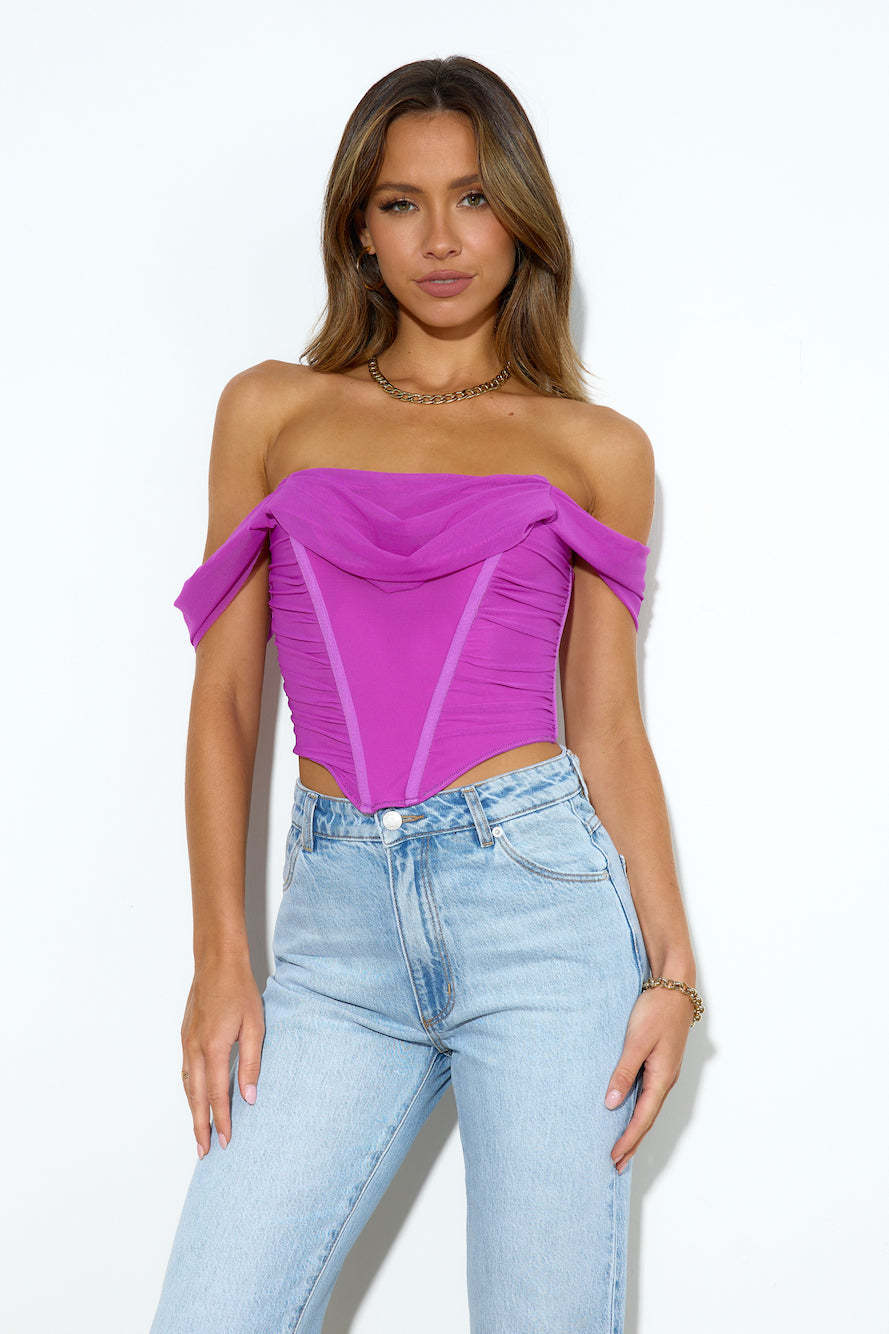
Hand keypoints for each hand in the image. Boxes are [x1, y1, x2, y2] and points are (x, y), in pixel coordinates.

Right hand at [180, 956, 264, 1158]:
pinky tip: (195, 1097)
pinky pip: (185, 1070)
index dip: (221, 1121)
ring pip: (187, 1085)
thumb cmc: (240, 990)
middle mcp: (195, 1049)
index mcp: (214, 1048)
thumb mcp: (255, 1026)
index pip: (216, 1095)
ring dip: (192, 1111)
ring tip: (199, 1132)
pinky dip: (189, 1090)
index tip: (225, 1142)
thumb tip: (249, 1097)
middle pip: (195, 1097)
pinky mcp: (185, 1035)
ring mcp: (186, 1042)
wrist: (217, 962)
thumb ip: (251, 1063)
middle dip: (200, 1126)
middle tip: (205, 1151)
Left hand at [604, 982, 693, 1171]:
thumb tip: (611, 1103)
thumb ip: (624, 1071)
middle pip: (647, 1119)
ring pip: (648, 1108)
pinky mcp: (660, 1063)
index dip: (628, 1139)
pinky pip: (648, 1094)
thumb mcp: (636, 1040)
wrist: (676, 987)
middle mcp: (665, 1079)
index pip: (643, 1118)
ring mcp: (664, 1072)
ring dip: (634, 1129)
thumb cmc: (657, 1010)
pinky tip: (627, 1112)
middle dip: (632, 1143)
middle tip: (616, 1165)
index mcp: (662, 1077)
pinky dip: (637, 1110)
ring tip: (620, 1147)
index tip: (613, 1157)